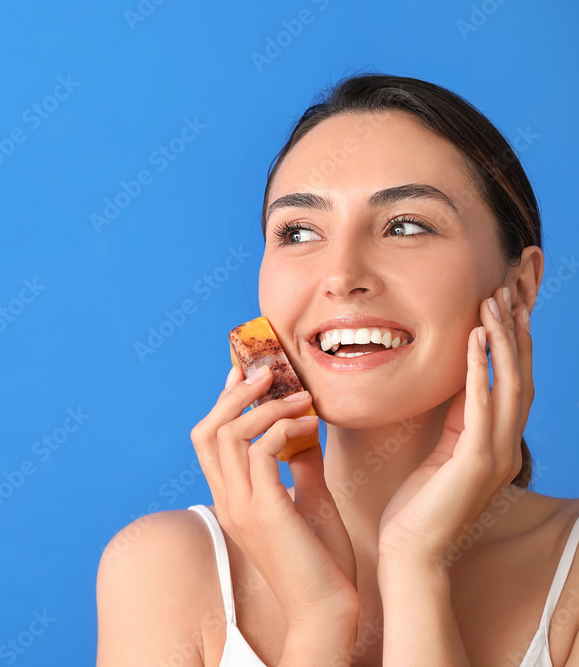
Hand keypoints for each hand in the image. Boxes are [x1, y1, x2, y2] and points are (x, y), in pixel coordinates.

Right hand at [191, 365, 358, 626]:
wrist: (328, 610)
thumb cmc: (322, 562)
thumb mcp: (309, 501)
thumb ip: (300, 465)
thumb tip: (303, 430)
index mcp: (232, 499)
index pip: (209, 440)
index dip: (223, 401)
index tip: (245, 372)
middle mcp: (228, 500)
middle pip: (207, 430)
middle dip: (235, 394)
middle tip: (268, 371)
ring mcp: (241, 506)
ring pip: (229, 434)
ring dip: (266, 406)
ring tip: (299, 396)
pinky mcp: (264, 511)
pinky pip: (260, 451)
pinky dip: (285, 428)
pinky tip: (311, 426)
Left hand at [378, 286, 532, 565]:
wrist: (411, 553)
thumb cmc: (415, 507)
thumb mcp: (438, 453)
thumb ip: (453, 422)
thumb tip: (457, 386)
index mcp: (495, 444)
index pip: (511, 382)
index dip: (512, 343)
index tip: (506, 304)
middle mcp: (504, 447)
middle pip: (520, 376)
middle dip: (515, 330)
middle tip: (509, 289)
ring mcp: (495, 455)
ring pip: (509, 384)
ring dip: (502, 339)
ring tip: (494, 302)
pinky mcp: (476, 462)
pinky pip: (482, 406)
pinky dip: (481, 369)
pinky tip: (476, 339)